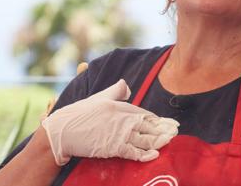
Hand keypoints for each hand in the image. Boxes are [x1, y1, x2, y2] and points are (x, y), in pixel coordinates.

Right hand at [42, 79, 178, 164]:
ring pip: (145, 139)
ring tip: (170, 141)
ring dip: (159, 141)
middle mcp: (124, 120)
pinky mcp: (113, 147)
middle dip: (165, 130)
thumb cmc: (81, 112)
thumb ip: (116, 90)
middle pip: (150, 127)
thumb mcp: (101, 96)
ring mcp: (120, 134)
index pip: (147, 115)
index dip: (161, 121)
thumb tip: (126, 85)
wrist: (64, 129)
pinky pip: (133, 152)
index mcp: (123, 108)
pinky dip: (144, 154)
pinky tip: (154, 155)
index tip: (172, 124)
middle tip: (176, 133)